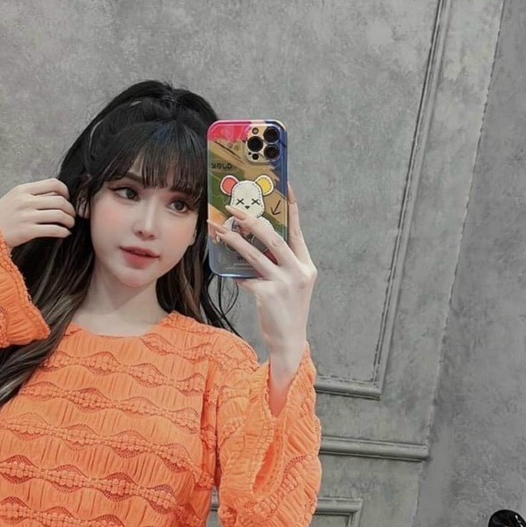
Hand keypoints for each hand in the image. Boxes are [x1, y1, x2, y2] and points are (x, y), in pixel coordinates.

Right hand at [0, 179, 76, 248]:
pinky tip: (65, 233)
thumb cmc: (1, 216)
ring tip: (70, 224)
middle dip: (70, 209)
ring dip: (69, 220)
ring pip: (59, 215)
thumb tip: (55, 195)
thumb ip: (32, 195)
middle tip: (72, 215)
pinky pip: (53, 229)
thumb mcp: (14, 198)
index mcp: (23, 189)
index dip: (65, 191)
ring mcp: (27, 216)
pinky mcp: (28, 231)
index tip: (67, 198)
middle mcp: (26, 201)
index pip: (53, 183)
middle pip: (59, 201)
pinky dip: (63, 231)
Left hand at [208, 183, 316, 355]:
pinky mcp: (268, 295)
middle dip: (251, 220)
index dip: (291, 207)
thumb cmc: (286, 311)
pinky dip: (235, 273)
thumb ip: (278, 264)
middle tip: (233, 208)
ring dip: (234, 240)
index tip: (285, 186)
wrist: (289, 341)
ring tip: (219, 230)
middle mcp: (298, 271)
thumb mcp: (290, 285)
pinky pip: (246, 277)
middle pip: (273, 237)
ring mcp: (284, 283)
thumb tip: (253, 245)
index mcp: (306, 265)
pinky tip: (227, 269)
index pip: (297, 230)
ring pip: (254, 254)